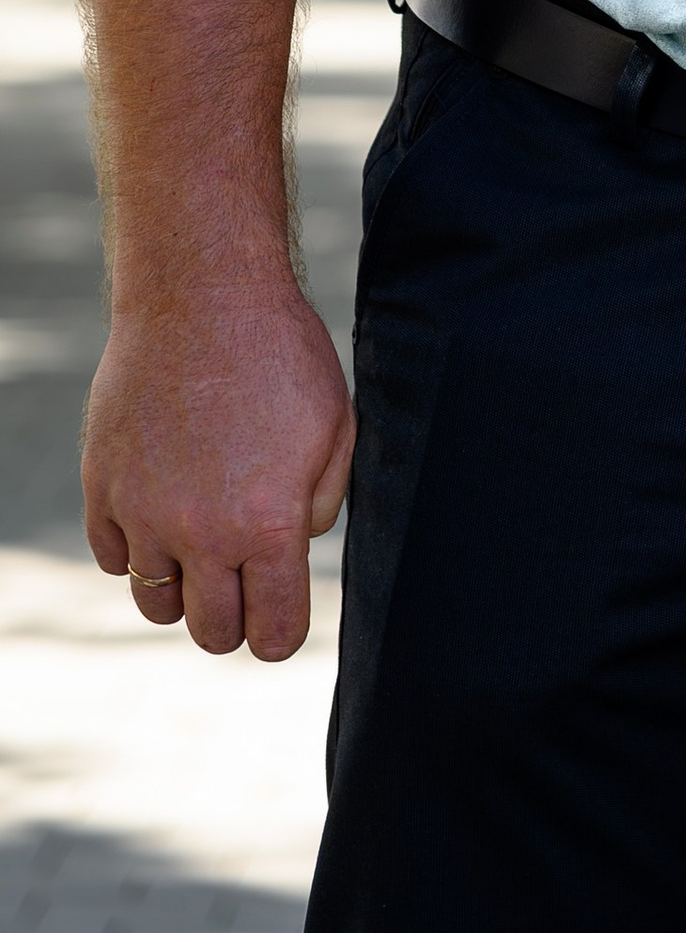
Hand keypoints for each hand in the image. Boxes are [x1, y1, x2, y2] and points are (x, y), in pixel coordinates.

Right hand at [83, 270, 354, 658]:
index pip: (273, 633)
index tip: (279, 624)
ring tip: (202, 542)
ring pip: (155, 604)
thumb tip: (294, 552)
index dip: (281, 635)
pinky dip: (137, 548)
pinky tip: (162, 507)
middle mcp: (200, 533)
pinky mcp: (102, 490)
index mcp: (266, 525)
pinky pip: (114, 558)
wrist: (202, 296)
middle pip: (210, 633)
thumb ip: (323, 504)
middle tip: (243, 582)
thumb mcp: (336, 425)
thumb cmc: (281, 356)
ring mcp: (143, 515)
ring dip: (182, 588)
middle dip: (233, 620)